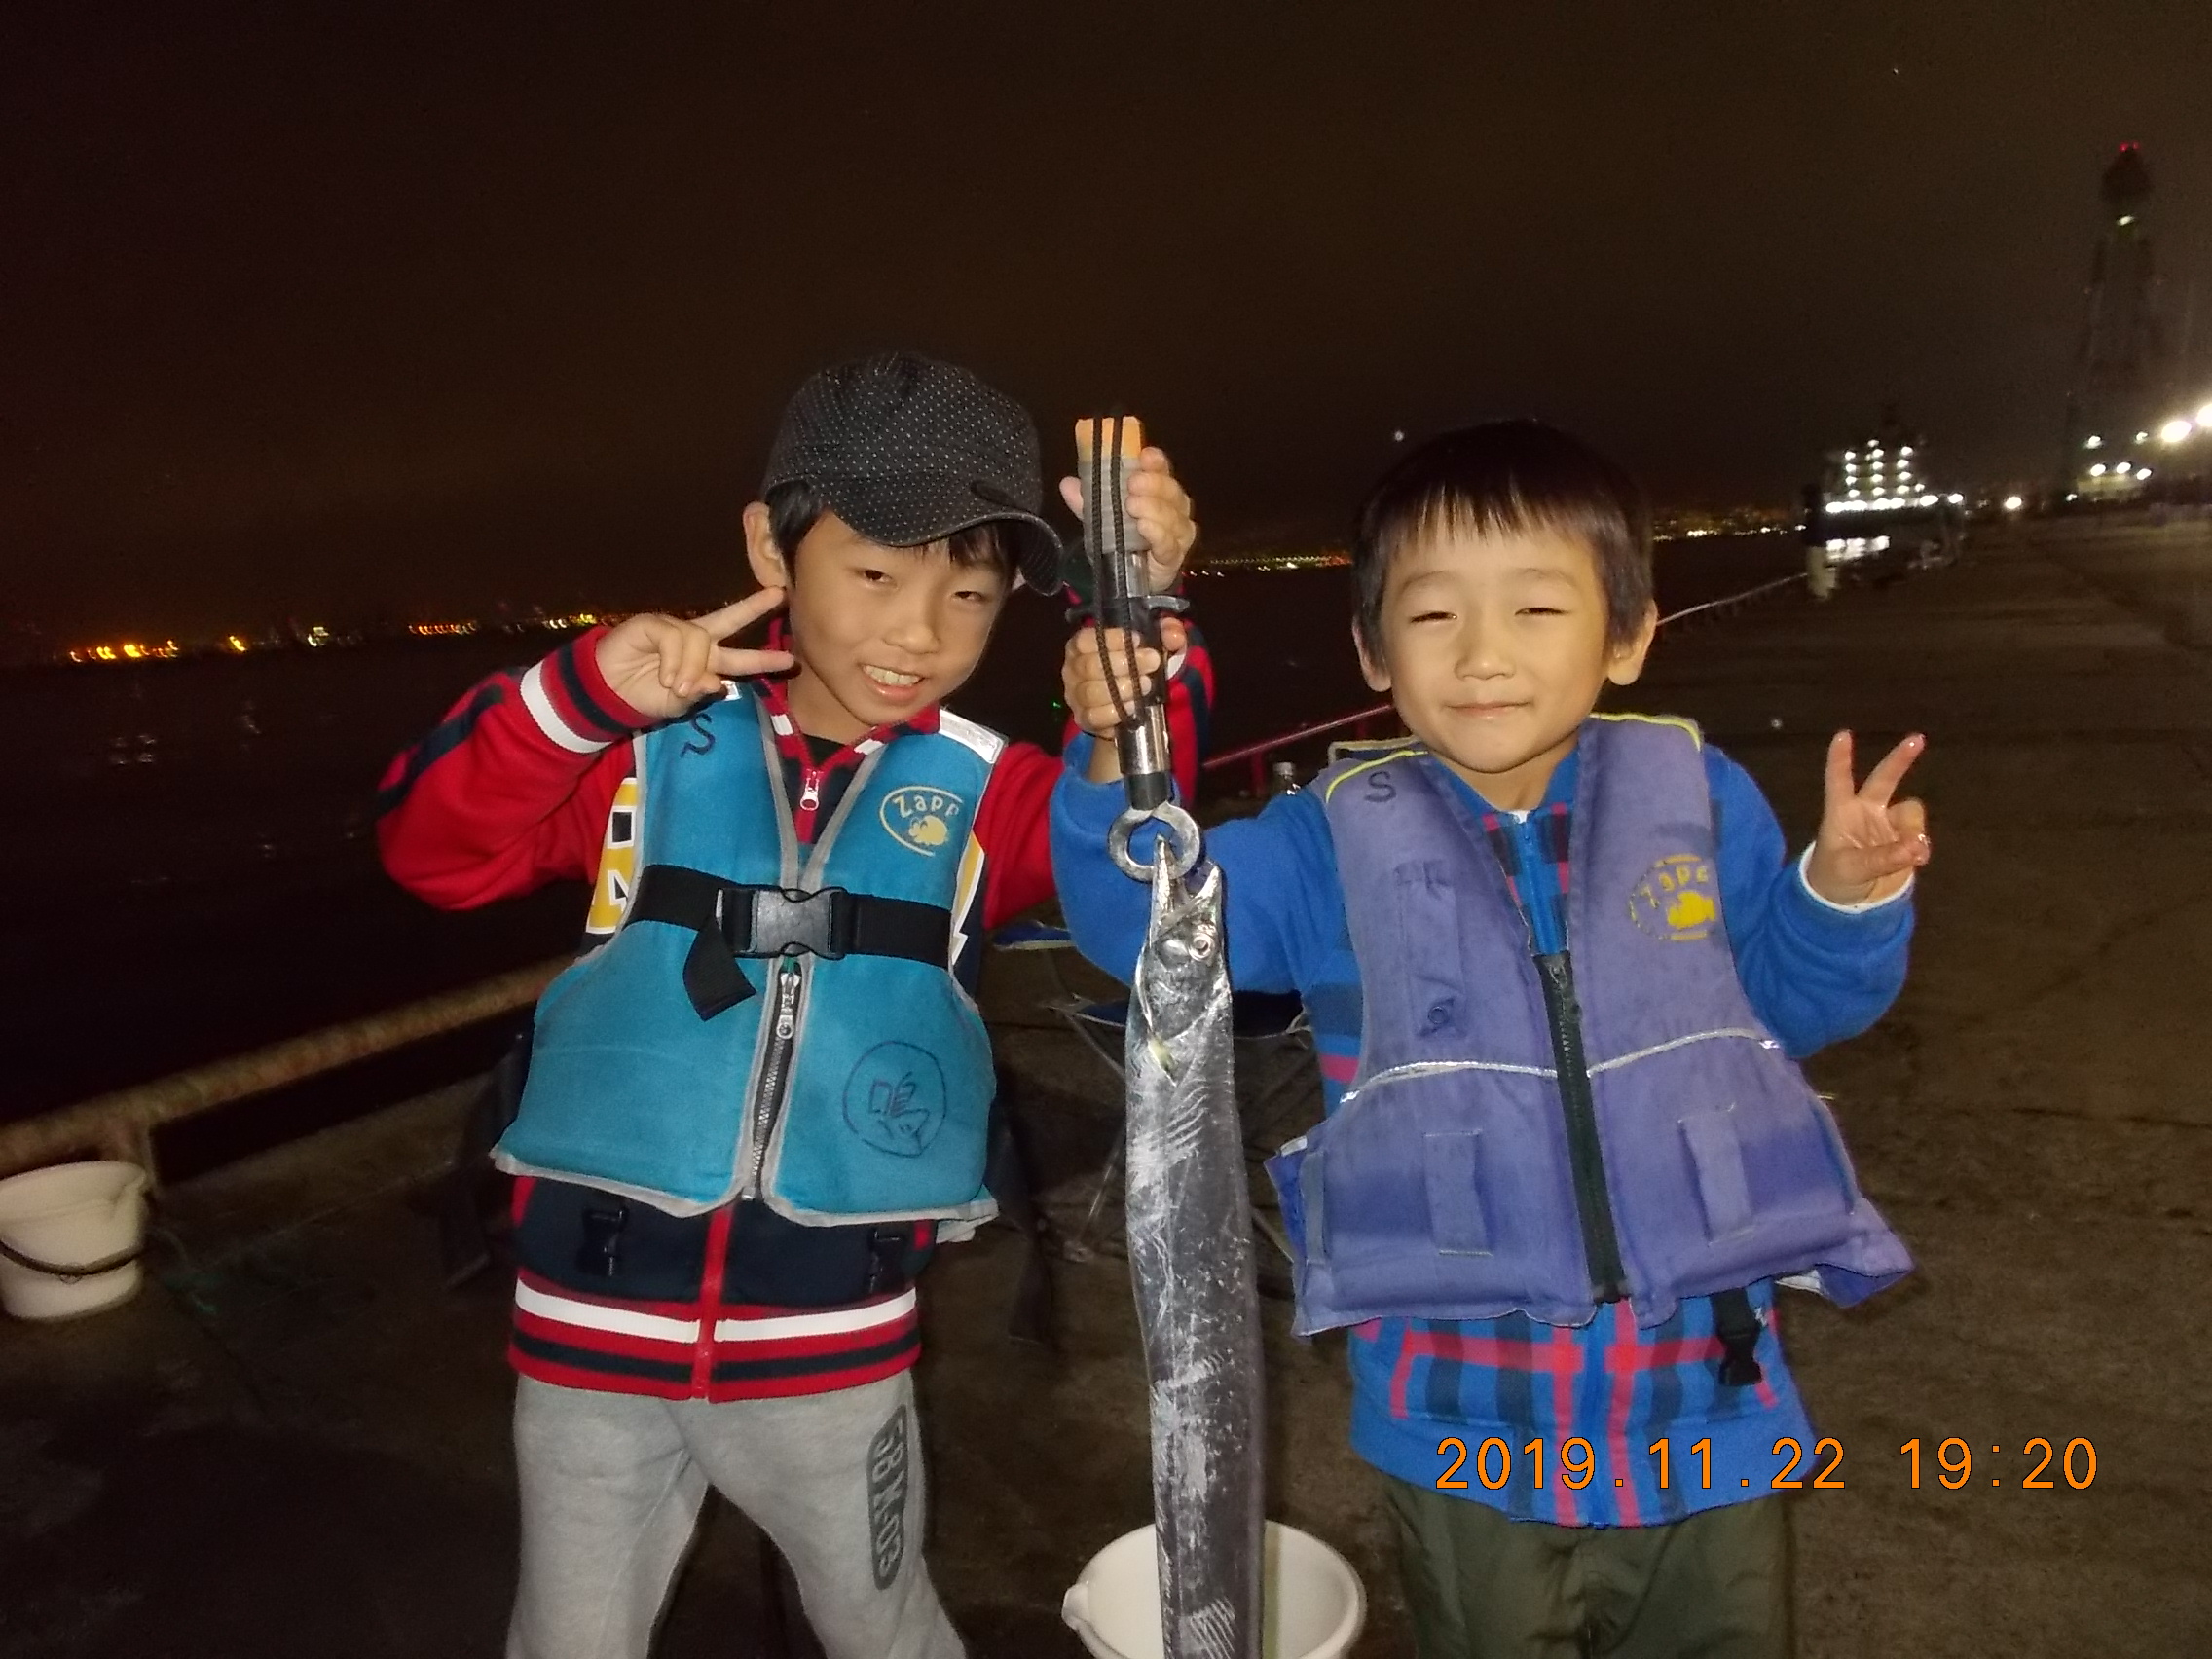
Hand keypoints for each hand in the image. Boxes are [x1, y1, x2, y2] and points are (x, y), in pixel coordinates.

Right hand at [593, 590, 795, 721]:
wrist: (608, 693)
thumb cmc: (644, 697)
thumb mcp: (679, 703)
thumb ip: (701, 692)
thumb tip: (719, 682)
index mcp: (706, 661)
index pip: (740, 656)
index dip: (763, 658)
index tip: (789, 659)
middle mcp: (695, 640)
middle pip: (730, 619)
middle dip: (754, 607)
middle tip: (778, 596)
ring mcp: (675, 629)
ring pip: (699, 640)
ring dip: (690, 668)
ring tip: (677, 687)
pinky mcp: (653, 623)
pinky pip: (675, 638)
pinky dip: (674, 661)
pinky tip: (666, 676)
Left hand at [1058, 446, 1196, 592]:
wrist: (1132, 581)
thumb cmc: (1122, 541)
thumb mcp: (1100, 519)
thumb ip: (1086, 502)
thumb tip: (1068, 483)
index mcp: (1158, 491)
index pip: (1162, 470)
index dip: (1155, 461)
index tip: (1144, 455)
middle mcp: (1174, 508)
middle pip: (1171, 490)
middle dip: (1153, 484)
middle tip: (1133, 483)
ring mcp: (1178, 532)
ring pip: (1172, 515)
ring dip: (1153, 508)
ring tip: (1133, 505)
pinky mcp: (1175, 556)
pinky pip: (1168, 543)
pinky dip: (1157, 533)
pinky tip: (1144, 526)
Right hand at [1063, 617, 1190, 738]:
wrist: (1134, 703)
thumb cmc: (1138, 666)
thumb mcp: (1155, 644)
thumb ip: (1166, 632)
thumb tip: (1174, 635)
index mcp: (1082, 644)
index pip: (1086, 639)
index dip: (1112, 639)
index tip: (1138, 640)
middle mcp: (1073, 668)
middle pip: (1090, 665)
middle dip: (1125, 664)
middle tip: (1151, 662)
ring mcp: (1075, 695)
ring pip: (1091, 692)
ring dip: (1122, 689)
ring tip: (1146, 685)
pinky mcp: (1083, 718)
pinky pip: (1093, 716)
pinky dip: (1114, 712)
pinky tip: (1133, 706)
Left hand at [1804, 731, 1931, 904]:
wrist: (1846, 903)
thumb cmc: (1833, 879)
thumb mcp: (1852, 869)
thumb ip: (1883, 858)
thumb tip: (1917, 846)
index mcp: (1842, 813)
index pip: (1839, 780)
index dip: (1840, 759)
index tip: (1843, 734)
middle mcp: (1866, 812)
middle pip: (1884, 779)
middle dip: (1900, 759)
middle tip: (1917, 739)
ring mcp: (1887, 825)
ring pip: (1910, 812)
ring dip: (1914, 828)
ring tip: (1913, 853)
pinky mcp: (1904, 842)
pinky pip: (1919, 836)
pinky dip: (1921, 846)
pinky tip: (1918, 858)